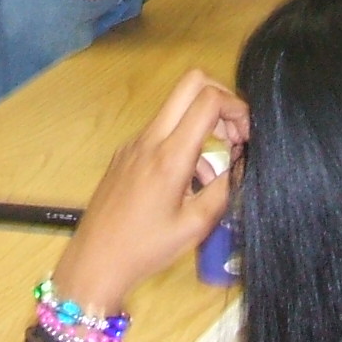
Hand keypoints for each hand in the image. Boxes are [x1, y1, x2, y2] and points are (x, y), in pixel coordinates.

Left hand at [51, 70, 251, 316]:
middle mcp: (150, 139)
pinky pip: (162, 129)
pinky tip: (188, 182)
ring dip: (203, 123)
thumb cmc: (146, 248)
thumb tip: (242, 161)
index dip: (237, 108)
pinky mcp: (126, 152)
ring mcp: (135, 142)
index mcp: (169, 156)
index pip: (208, 100)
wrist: (95, 259)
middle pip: (191, 83)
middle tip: (234, 134)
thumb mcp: (196, 225)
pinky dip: (184, 140)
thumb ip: (225, 187)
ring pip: (177, 106)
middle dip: (222, 99)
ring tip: (212, 171)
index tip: (246, 137)